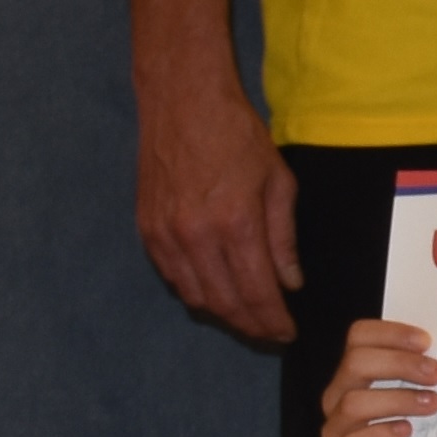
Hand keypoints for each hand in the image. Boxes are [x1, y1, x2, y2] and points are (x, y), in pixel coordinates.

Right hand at [139, 69, 299, 344]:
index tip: (288, 333)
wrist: (182, 102)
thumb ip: (284, 238)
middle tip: (271, 334)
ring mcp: (165, 234)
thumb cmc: (237, 136)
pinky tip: (215, 293)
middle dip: (251, 326)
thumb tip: (290, 283)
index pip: (257, 292)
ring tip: (248, 319)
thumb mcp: (279, 183)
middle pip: (224, 303)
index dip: (273, 321)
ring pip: (194, 296)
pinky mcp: (146, 228)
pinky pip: (171, 276)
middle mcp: (195, 236)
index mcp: (235, 224)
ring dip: (223, 315)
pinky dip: (195, 292)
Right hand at [320, 318, 436, 436]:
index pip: (359, 337)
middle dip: (400, 364)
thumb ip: (426, 372)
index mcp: (356, 372)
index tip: (427, 341)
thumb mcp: (419, 394)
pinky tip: (406, 430)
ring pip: (354, 403)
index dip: (391, 333)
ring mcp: (336, 429)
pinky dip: (381, 433)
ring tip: (433, 403)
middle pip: (356, 364)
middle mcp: (338, 396)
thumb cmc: (414, 429)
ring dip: (398, 399)